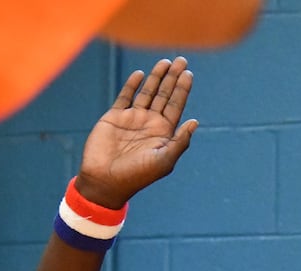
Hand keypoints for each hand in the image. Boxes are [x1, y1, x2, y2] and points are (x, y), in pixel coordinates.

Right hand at [76, 57, 198, 208]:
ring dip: (156, 77)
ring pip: (147, 93)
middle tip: (182, 60)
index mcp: (164, 133)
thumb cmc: (137, 175)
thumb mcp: (164, 160)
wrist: (105, 180)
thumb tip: (195, 121)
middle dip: (173, 78)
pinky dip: (132, 85)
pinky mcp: (115, 117)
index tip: (189, 73)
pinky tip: (140, 74)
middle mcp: (150, 124)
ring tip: (165, 61)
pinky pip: (125, 97)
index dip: (183, 89)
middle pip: (164, 95)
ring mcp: (133, 119)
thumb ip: (180, 142)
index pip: (176, 106)